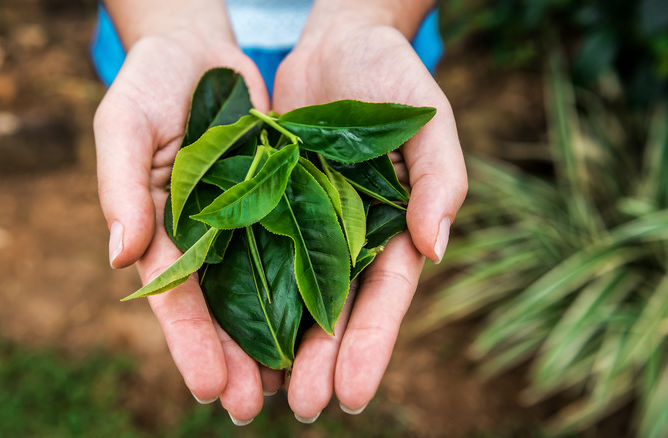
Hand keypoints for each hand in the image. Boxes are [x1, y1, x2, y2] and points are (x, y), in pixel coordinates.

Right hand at [93, 5, 274, 422]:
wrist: (199, 50)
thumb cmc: (151, 83)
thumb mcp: (125, 125)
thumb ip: (121, 186)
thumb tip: (119, 255)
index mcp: (161, 227)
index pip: (173, 294)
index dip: (190, 342)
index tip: (209, 386)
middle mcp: (205, 235)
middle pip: (221, 307)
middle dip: (235, 359)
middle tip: (250, 410)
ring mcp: (245, 221)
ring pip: (262, 290)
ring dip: (275, 339)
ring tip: (291, 390)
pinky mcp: (283, 200)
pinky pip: (297, 246)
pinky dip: (306, 287)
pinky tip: (323, 327)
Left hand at [271, 9, 466, 419]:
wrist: (337, 43)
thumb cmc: (393, 78)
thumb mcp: (426, 122)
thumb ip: (438, 180)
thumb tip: (436, 247)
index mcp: (393, 229)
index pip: (384, 297)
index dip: (370, 345)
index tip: (352, 394)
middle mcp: (349, 238)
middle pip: (335, 309)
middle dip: (321, 360)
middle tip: (302, 408)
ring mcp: (307, 225)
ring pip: (291, 294)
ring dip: (279, 344)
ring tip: (262, 392)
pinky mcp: (266, 205)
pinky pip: (252, 253)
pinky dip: (242, 292)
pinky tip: (229, 332)